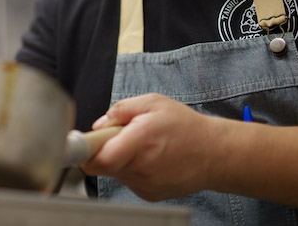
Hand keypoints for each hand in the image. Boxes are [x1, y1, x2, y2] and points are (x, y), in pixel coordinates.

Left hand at [82, 93, 222, 201]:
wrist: (215, 154)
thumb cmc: (185, 127)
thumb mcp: (153, 102)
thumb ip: (120, 110)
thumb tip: (98, 125)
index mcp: (139, 141)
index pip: (98, 159)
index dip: (86, 151)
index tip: (83, 144)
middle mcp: (141, 168)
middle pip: (103, 163)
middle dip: (106, 148)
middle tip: (123, 135)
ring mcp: (145, 185)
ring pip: (115, 172)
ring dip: (120, 158)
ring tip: (142, 145)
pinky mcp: (149, 194)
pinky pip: (128, 180)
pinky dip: (132, 168)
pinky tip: (150, 158)